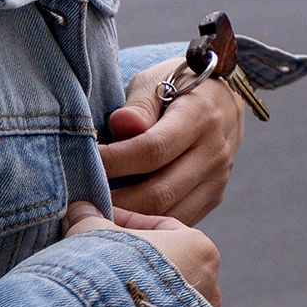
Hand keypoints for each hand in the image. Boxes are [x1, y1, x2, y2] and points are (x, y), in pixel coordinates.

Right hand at [64, 201, 220, 306]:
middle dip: (132, 269)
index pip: (163, 230)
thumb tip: (80, 209)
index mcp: (199, 251)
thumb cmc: (98, 271)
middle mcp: (207, 293)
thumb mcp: (92, 232)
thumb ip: (90, 219)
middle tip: (95, 266)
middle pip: (165, 274)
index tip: (101, 226)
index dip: (127, 226)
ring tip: (96, 305)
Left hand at [101, 59, 244, 224]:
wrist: (224, 97)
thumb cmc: (179, 86)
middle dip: (115, 202)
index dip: (114, 161)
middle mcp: (214, 151)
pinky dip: (147, 226)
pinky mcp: (214, 195)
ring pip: (168, 215)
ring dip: (129, 221)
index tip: (86, 163)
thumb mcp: (157, 80)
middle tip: (82, 203)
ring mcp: (217, 177)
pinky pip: (177, 221)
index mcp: (200, 116)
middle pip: (159, 192)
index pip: (153, 149)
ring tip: (97, 216)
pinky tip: (121, 220)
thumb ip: (139, 105)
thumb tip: (121, 125)